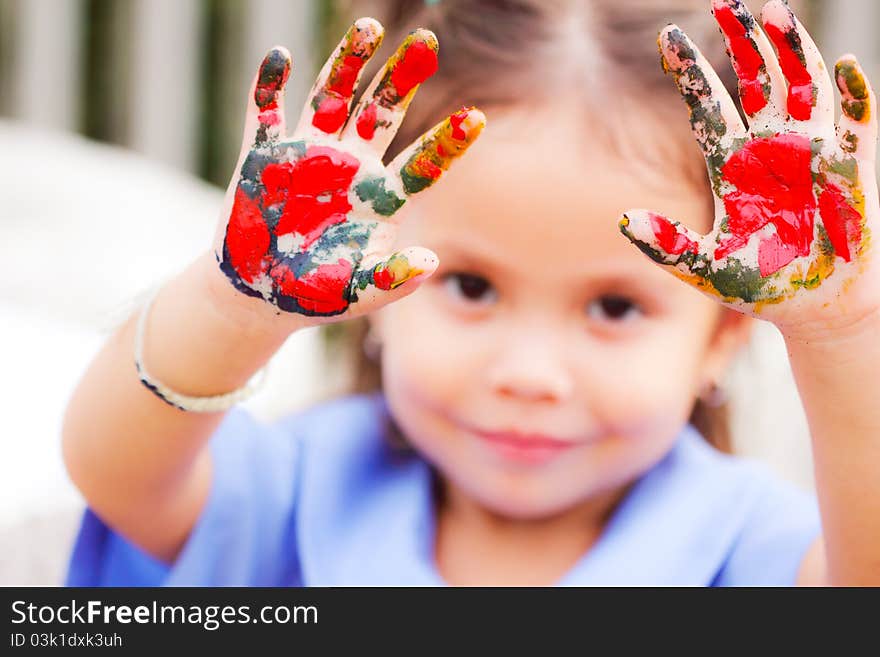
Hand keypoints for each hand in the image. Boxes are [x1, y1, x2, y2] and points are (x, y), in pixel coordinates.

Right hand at [213, 18, 484, 323]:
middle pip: (382, 113)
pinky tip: (278, 59)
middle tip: (427, 42)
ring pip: (331, 98)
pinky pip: (265, 114)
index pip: (422, 162)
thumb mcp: (360, 294)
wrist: (261, 296)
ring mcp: (307, 155)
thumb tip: (433, 265)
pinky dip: (268, 88)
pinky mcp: (264, 157)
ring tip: (370, 28)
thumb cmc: (317, 295)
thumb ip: (393, 280)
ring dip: (347, 64)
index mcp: (381, 197)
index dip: (447, 142)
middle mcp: (351, 166)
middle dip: (402, 79)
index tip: (475, 119)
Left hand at [619, 0, 877, 335]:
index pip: (708, 106)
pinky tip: (844, 68)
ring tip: (775, 12)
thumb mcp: (706, 268)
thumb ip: (667, 245)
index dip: (690, 72)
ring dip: (791, 52)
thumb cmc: (761, 285)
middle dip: (743, 44)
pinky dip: (854, 97)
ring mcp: (812, 154)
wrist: (814, 307)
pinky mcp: (851, 170)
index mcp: (732, 166)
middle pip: (755, 83)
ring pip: (801, 88)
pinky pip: (856, 126)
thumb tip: (623, 221)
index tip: (668, 37)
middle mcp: (770, 149)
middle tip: (728, 2)